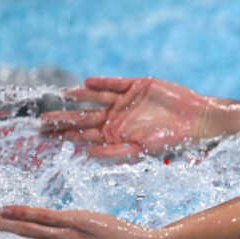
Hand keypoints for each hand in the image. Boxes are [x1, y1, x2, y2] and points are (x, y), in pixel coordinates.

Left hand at [41, 76, 222, 159]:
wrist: (198, 121)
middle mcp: (118, 117)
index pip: (85, 135)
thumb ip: (117, 153)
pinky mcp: (138, 85)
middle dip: (64, 119)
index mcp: (117, 135)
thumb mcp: (143, 151)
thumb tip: (89, 155)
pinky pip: (115, 83)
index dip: (64, 135)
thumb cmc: (173, 141)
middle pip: (84, 116)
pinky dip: (102, 83)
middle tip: (41, 121)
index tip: (43, 137)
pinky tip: (87, 84)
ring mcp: (126, 100)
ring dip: (78, 98)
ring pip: (96, 98)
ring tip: (61, 96)